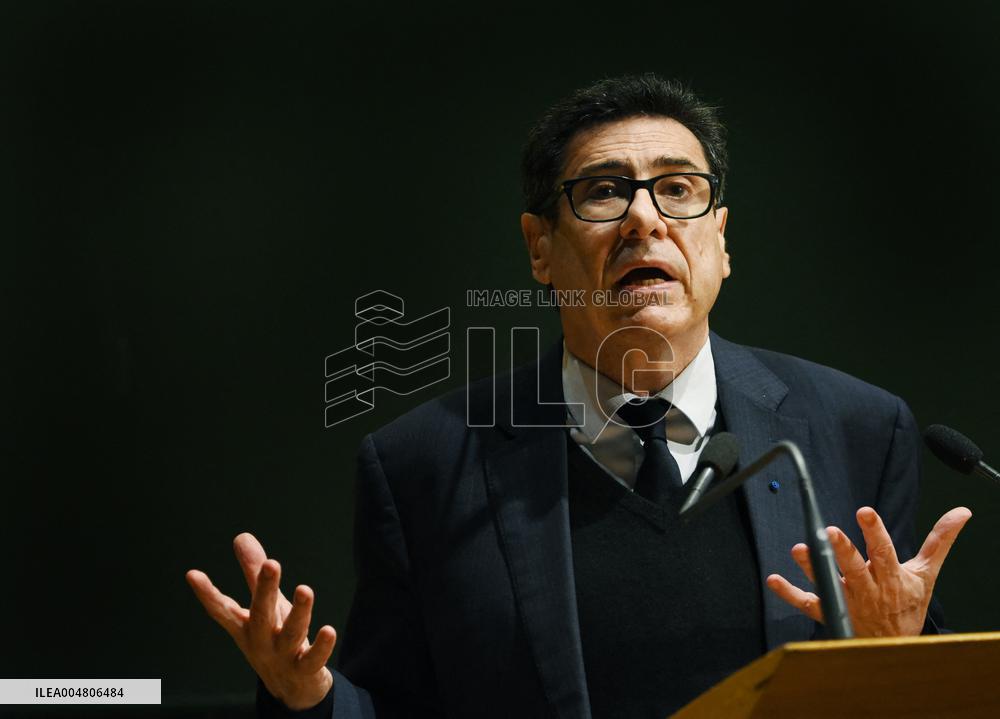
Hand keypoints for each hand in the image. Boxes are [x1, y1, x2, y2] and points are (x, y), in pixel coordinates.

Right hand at [186, 533, 335, 709]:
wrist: (290, 688)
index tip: (192, 574)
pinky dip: (320, 647)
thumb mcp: (264, 605)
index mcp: (246, 626)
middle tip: (271, 563)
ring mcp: (282, 657)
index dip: (207, 594)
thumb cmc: (273, 636)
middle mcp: (261, 641)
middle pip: (261, 615)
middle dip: (265, 589)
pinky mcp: (304, 671)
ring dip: (299, 612)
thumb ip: (254, 572)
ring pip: (290, 634)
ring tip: (304, 589)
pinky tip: (328, 630)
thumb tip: (242, 536)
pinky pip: (313, 660)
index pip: (223, 609)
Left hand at [766, 506, 971, 636]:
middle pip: (854, 568)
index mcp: (891, 577)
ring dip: (812, 567)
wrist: (896, 646)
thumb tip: (962, 512)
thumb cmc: (908, 604)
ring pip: (829, 583)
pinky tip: (774, 579)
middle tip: (830, 531)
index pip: (884, 552)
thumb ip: (939, 541)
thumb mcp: (926, 573)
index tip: (864, 512)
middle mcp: (868, 589)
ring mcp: (847, 601)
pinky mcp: (830, 612)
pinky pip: (807, 603)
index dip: (875, 532)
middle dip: (843, 550)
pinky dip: (789, 593)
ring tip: (798, 549)